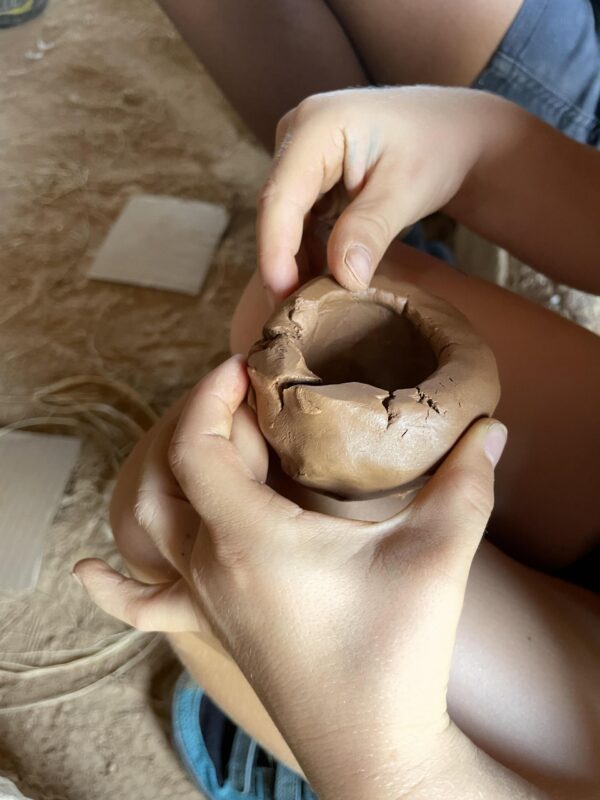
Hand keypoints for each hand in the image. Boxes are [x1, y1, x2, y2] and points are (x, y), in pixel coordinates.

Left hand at [75, 356, 506, 796]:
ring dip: (167, 474)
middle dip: (203, 422)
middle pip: (173, 475)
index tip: (244, 365)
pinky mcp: (215, 631)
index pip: (196, 446)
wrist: (376, 750)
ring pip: (152, 525)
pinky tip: (89, 572)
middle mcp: (211, 566)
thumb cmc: (397, 655)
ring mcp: (206, 602)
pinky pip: (145, 604)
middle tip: (251, 400)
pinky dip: (114, 584)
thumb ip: (465, 484)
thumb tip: (489, 428)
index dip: (210, 395)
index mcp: (249, 538)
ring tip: (206, 443)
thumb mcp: (437, 557)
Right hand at [257, 85, 494, 298]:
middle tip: (298, 319)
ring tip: (314, 308)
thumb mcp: (408, 189)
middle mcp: (297, 135)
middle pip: (276, 212)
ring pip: (284, 223)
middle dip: (283, 266)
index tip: (283, 298)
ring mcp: (300, 157)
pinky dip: (309, 256)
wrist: (453, 131)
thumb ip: (371, 230)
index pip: (281, 197)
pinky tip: (324, 284)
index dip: (275, 252)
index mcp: (317, 125)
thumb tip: (342, 279)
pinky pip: (298, 224)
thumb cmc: (437, 147)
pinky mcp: (308, 178)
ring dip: (296, 265)